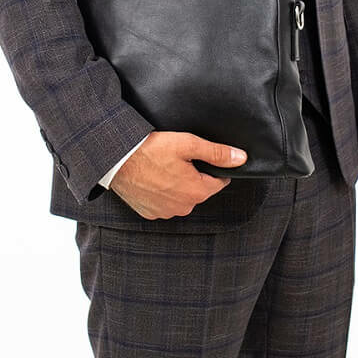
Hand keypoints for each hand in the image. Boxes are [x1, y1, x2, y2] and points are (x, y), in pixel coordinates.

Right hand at [109, 132, 247, 219]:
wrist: (116, 159)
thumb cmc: (151, 149)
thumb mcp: (188, 144)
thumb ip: (217, 153)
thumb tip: (241, 158)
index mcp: (197, 192)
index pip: (219, 181)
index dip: (212, 167)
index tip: (201, 157)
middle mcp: (183, 208)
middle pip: (199, 190)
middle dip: (194, 176)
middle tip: (178, 158)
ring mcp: (164, 212)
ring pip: (181, 197)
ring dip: (177, 185)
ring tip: (163, 166)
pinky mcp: (149, 213)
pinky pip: (163, 203)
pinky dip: (161, 192)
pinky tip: (153, 177)